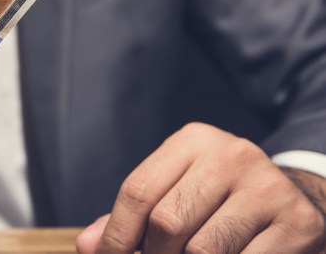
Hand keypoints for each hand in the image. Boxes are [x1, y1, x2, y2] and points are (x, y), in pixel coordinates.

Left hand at [76, 122, 325, 253]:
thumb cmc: (217, 199)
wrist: (293, 198)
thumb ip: (130, 217)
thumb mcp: (175, 192)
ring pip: (203, 250)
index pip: (138, 190)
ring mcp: (267, 188)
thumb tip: (88, 245)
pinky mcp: (296, 223)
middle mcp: (231, 155)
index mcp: (193, 141)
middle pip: (167, 222)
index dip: (116, 235)